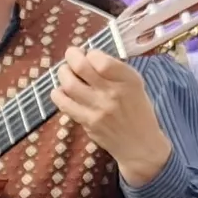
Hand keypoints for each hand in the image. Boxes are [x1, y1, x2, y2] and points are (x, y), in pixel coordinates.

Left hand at [56, 48, 168, 178]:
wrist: (140, 144)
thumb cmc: (137, 109)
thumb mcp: (135, 84)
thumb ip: (114, 70)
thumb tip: (87, 56)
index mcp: (128, 79)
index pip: (100, 59)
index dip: (90, 53)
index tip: (89, 55)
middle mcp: (113, 93)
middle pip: (80, 67)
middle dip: (71, 56)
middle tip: (71, 56)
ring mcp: (99, 109)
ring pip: (68, 84)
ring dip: (62, 73)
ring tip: (65, 72)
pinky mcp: (88, 122)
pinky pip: (64, 104)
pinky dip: (58, 94)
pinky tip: (61, 91)